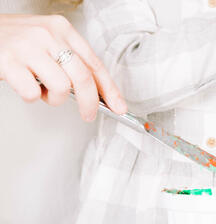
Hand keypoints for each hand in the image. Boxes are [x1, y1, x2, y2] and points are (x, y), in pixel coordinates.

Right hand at [0, 14, 126, 120]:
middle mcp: (48, 35)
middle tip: (88, 115)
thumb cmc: (15, 40)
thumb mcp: (47, 41)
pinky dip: (30, 97)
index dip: (110, 89)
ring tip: (42, 91)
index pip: (94, 64)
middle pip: (83, 78)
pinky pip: (31, 93)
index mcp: (62, 29)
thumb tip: (94, 92)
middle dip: (90, 103)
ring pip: (61, 88)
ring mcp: (28, 47)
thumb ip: (69, 61)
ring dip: (53, 99)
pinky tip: (24, 86)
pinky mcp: (9, 62)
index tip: (118, 106)